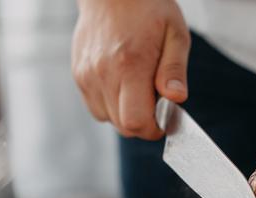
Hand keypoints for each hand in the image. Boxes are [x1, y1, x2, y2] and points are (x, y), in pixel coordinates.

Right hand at [72, 0, 189, 138]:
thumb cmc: (148, 9)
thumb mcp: (175, 34)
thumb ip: (175, 70)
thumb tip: (177, 98)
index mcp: (129, 64)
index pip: (136, 121)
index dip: (153, 128)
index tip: (165, 119)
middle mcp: (103, 73)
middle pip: (123, 126)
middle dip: (143, 123)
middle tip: (155, 102)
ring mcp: (87, 75)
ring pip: (108, 119)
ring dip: (126, 114)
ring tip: (138, 89)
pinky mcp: (79, 75)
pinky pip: (96, 107)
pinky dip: (111, 105)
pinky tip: (122, 84)